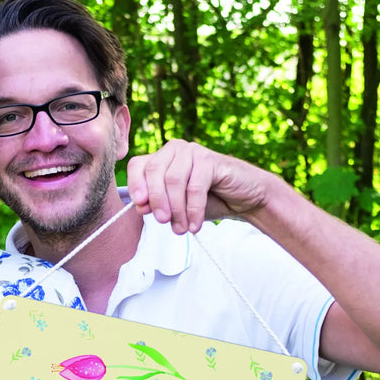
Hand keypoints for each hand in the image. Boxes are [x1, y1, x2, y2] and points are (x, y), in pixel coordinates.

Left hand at [126, 139, 268, 233]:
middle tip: (163, 222)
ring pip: (173, 180)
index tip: (140, 206)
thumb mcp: (176, 207)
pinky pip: (195, 187)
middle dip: (156, 200)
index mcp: (162, 158)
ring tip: (181, 228)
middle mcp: (175, 150)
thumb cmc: (208, 201)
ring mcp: (193, 152)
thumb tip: (140, 206)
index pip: (138, 165)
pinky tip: (195, 225)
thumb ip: (157, 205)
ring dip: (176, 209)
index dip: (135, 184)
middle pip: (154, 171)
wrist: (244, 199)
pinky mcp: (211, 160)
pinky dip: (193, 210)